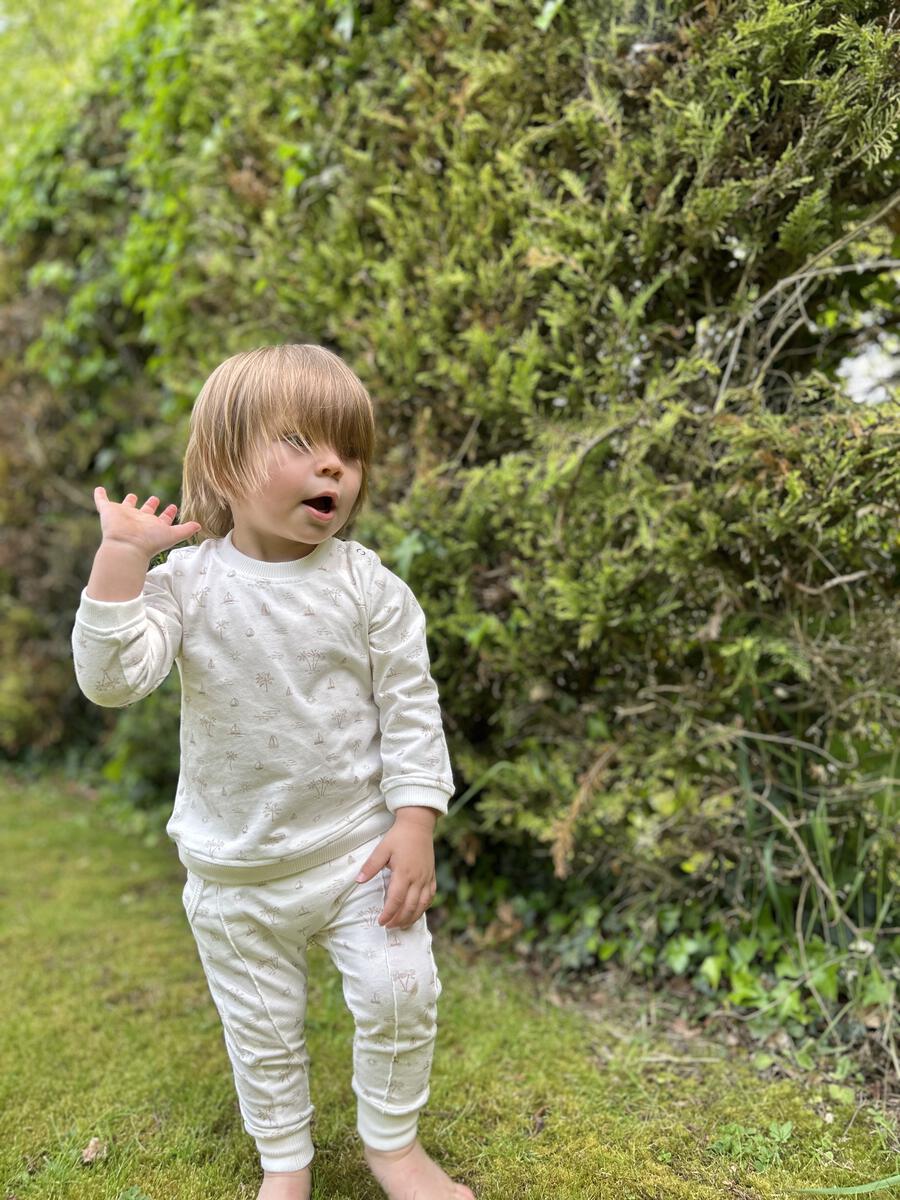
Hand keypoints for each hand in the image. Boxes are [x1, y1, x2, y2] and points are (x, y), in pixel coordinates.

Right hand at [93, 487, 201, 558]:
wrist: (127, 546)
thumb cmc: (150, 542)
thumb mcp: (172, 535)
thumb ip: (185, 530)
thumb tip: (200, 526)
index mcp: (153, 526)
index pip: (163, 518)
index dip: (169, 513)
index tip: (174, 506)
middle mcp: (139, 520)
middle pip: (145, 511)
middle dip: (150, 505)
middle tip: (155, 498)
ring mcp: (123, 516)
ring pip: (126, 506)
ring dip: (129, 500)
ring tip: (132, 495)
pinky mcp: (108, 511)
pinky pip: (102, 501)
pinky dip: (99, 495)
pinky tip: (98, 489)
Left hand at [354, 814, 436, 929]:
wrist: (419, 825)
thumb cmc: (399, 836)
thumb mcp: (382, 849)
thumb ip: (371, 866)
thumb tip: (358, 881)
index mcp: (404, 873)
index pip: (396, 900)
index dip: (388, 914)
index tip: (381, 922)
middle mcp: (417, 878)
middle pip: (410, 907)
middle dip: (399, 920)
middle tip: (389, 926)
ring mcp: (426, 878)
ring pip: (422, 905)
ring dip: (412, 917)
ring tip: (402, 925)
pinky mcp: (432, 876)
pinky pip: (430, 896)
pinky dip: (424, 907)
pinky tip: (417, 912)